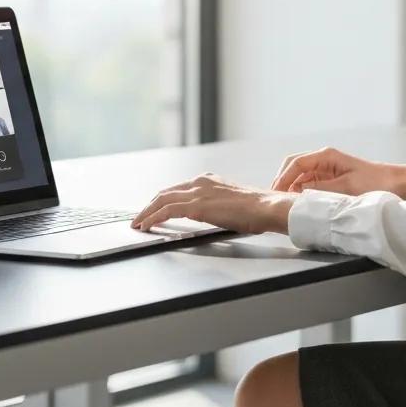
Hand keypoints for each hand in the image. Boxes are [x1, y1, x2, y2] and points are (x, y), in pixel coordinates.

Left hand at [131, 173, 296, 234]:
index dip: (164, 199)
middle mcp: (201, 182)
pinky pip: (166, 211)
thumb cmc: (258, 209)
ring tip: (138, 223)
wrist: (267, 207)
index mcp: (210, 180)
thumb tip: (214, 215)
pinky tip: (147, 226)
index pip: (179, 189)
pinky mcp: (196, 206)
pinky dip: (153, 217)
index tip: (155, 208)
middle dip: (151, 205)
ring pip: (162, 200)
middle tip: (141, 216)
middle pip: (166, 192)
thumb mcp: (233, 203)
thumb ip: (219, 206)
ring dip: (147, 212)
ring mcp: (198, 192)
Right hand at [270, 146, 405, 199]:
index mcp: (326, 156)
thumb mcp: (347, 188)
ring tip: (284, 204)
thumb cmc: (375, 182)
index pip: (296, 163)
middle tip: (274, 199)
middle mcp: (323, 160)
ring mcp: (325, 170)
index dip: (283, 178)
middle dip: (282, 182)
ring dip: (290, 188)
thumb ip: (321, 189)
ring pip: (299, 177)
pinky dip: (300, 192)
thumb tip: (299, 193)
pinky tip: (298, 204)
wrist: (396, 183)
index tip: (276, 193)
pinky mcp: (329, 180)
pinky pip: (308, 184)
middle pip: (293, 167)